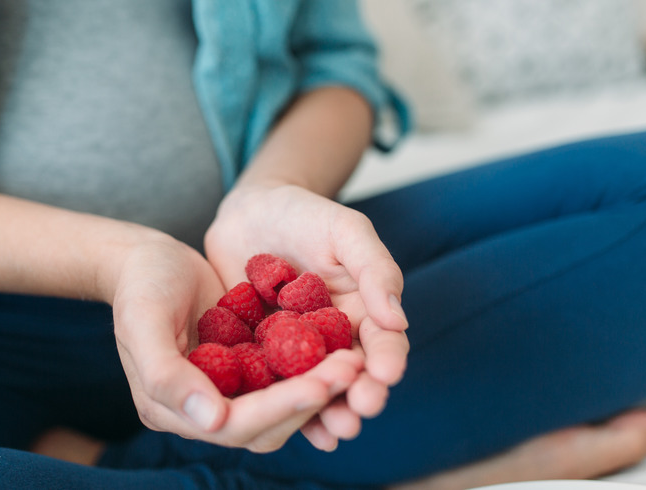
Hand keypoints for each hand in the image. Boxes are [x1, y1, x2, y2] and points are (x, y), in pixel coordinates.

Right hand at [111, 231, 362, 451]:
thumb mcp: (142, 321)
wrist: (146, 258)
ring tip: (355, 362)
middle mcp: (202, 410)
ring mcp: (227, 391)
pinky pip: (285, 378)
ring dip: (319, 389)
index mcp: (170, 409)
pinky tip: (343, 349)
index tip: (319, 385)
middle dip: (310, 400)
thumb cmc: (140, 284)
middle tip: (352, 369)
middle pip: (266, 425)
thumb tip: (212, 420)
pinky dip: (313, 369)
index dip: (279, 408)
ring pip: (282, 405)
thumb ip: (166, 374)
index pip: (235, 424)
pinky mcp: (247, 368)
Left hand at [204, 182, 409, 448]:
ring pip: (315, 388)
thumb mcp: (346, 230)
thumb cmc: (303, 214)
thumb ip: (374, 268)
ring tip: (334, 433)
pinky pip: (273, 385)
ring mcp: (296, 351)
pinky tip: (283, 427)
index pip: (383, 342)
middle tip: (359, 413)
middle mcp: (334, 338)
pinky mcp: (260, 357)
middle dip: (359, 396)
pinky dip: (282, 408)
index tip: (385, 376)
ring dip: (327, 413)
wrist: (247, 212)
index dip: (386, 360)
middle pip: (352, 375)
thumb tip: (397, 319)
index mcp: (363, 310)